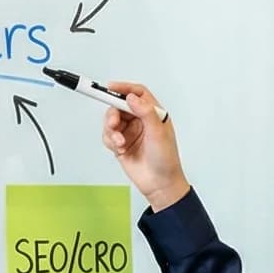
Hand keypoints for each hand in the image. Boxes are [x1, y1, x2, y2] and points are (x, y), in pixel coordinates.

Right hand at [99, 79, 189, 211]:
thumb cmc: (166, 160)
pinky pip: (108, 136)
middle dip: (113, 114)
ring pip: (111, 121)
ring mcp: (130, 132)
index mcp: (153, 114)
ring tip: (120, 143)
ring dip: (111, 131)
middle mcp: (141, 120)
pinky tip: (120, 149)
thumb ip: (145, 112)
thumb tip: (132, 98)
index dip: (124, 88)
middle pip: (119, 106)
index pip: (137, 93)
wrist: (159, 184)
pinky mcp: (121, 143)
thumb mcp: (158, 133)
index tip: (110, 87)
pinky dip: (110, 141)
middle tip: (113, 123)